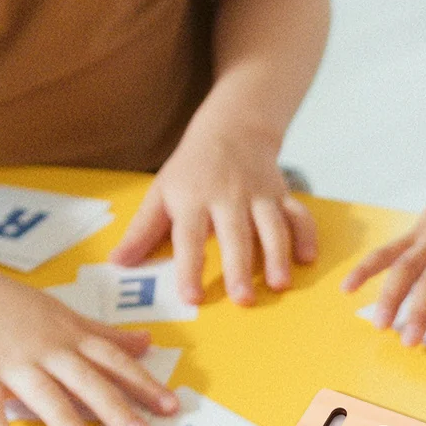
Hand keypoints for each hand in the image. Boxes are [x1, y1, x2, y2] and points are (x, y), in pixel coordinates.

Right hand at [0, 247, 177, 425]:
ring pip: (45, 395)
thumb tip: (147, 342)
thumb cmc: (9, 301)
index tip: (171, 406)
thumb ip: (105, 333)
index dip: (144, 384)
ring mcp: (11, 361)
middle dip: (117, 409)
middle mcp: (47, 349)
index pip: (114, 362)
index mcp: (69, 335)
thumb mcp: (62, 312)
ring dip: (69, 424)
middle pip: (88, 381)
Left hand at [108, 117, 316, 306]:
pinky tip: (308, 258)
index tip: (192, 298)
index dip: (189, 269)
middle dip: (240, 268)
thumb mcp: (161, 192)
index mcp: (192, 199)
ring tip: (280, 284)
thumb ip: (142, 231)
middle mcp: (227, 196)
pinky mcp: (281, 194)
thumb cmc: (192, 169)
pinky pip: (298, 214)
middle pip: (234, 236)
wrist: (232, 126)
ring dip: (278, 255)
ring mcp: (258, 194)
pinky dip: (307, 234)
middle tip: (243, 299)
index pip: (188, 239)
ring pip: (271, 226)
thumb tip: (117, 263)